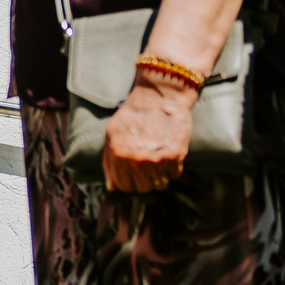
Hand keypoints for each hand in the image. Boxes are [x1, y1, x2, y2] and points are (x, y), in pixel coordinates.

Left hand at [102, 68, 196, 192]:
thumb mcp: (112, 134)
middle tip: (148, 165)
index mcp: (117, 155)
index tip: (133, 174)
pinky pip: (174, 176)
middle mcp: (135, 161)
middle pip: (141, 189)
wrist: (160, 96)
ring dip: (160, 176)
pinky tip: (169, 154)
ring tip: (158, 159)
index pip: (121, 186)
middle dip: (144, 180)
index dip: (128, 181)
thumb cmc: (134, 114)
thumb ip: (109, 161)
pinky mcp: (175, 157)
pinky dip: (173, 168)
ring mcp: (155, 160)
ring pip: (159, 186)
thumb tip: (111, 187)